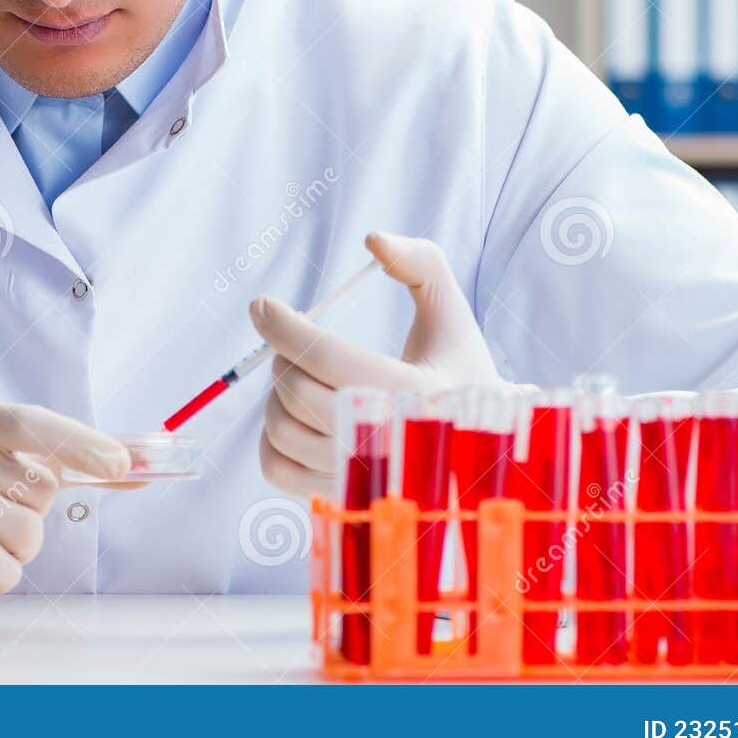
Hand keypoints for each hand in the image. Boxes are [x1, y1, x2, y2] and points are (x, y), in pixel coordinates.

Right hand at [0, 402, 129, 614]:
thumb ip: (64, 461)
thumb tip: (139, 465)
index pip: (33, 424)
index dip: (81, 443)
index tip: (122, 463)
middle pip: (37, 490)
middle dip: (31, 512)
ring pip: (25, 533)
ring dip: (16, 548)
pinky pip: (1, 567)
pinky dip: (1, 574)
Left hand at [251, 230, 511, 496]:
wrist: (474, 451)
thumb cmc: (454, 373)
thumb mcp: (452, 314)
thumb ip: (421, 263)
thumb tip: (372, 239)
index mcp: (419, 395)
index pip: (329, 359)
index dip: (285, 327)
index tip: (262, 306)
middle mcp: (389, 444)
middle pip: (297, 392)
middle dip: (284, 355)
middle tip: (294, 343)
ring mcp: (361, 479)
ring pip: (280, 429)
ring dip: (277, 393)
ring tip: (300, 376)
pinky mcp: (338, 498)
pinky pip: (274, 469)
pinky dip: (270, 438)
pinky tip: (294, 414)